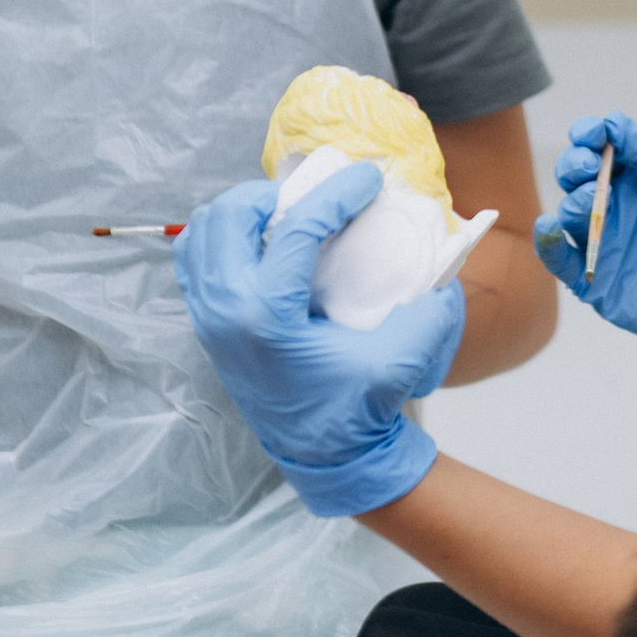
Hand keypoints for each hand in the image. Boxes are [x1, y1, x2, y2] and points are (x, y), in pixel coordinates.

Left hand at [175, 162, 462, 516]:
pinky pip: (194, 259)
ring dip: (243, 211)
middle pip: (232, 215)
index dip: (337, 192)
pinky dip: (220, 237)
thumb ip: (430, 311)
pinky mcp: (206, 324)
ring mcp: (209, 317)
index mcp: (268, 316)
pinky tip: (259, 241)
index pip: (295, 228)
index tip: (366, 175)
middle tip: (315, 196)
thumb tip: (443, 259)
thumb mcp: (402, 362)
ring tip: (285, 214)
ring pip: (204, 230)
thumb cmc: (361, 411)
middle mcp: (226, 311)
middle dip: (275, 193)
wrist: (330, 460)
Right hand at [532, 114, 636, 379]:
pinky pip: (560, 259)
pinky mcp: (596, 279)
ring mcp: (604, 242)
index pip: (600, 147)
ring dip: (572, 201)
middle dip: (574, 164)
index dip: (588, 134)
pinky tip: (549, 227)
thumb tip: (614, 125)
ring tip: (591, 201)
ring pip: (568, 214)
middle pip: (576, 176)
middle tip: (588, 166)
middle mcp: (615, 205)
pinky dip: (547, 243)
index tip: (589, 134)